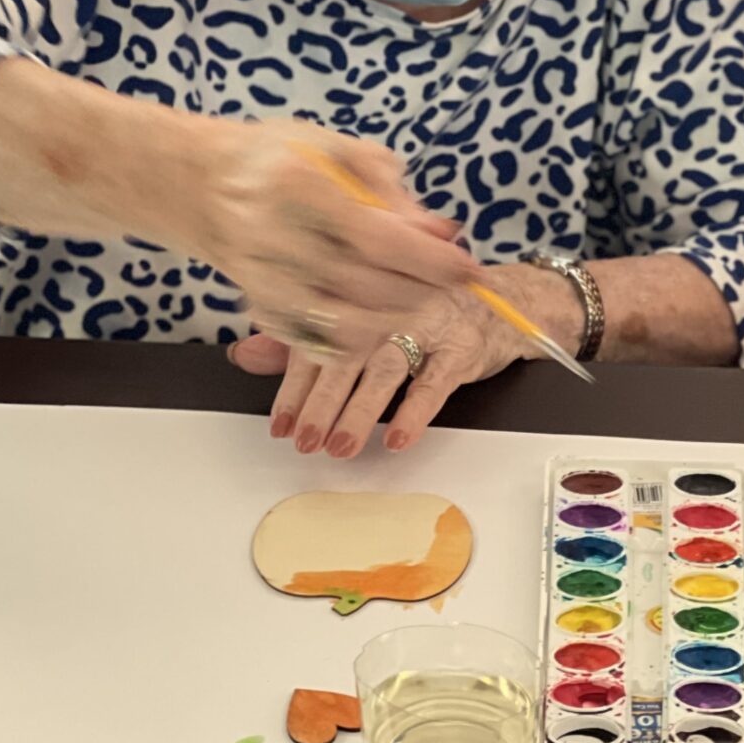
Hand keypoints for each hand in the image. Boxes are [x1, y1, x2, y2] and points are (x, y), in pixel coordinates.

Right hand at [180, 118, 479, 354]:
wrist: (199, 183)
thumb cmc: (277, 157)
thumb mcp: (336, 149)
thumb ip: (390, 189)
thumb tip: (442, 232)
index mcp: (298, 186)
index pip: (377, 238)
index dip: (430, 260)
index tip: (467, 267)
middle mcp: (277, 237)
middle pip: (368, 286)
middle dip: (422, 289)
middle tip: (448, 279)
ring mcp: (264, 278)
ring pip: (347, 323)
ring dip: (396, 315)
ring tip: (417, 293)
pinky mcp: (260, 307)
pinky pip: (320, 340)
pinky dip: (359, 335)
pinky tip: (377, 311)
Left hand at [229, 276, 536, 457]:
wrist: (500, 302)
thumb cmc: (423, 309)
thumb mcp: (362, 316)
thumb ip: (305, 336)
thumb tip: (243, 355)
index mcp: (359, 295)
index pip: (317, 339)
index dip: (293, 385)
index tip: (279, 425)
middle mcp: (389, 306)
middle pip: (346, 356)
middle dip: (320, 403)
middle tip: (302, 440)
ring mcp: (427, 325)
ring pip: (385, 369)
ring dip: (360, 412)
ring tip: (340, 447)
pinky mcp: (461, 347)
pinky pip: (435, 381)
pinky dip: (415, 411)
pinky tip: (398, 438)